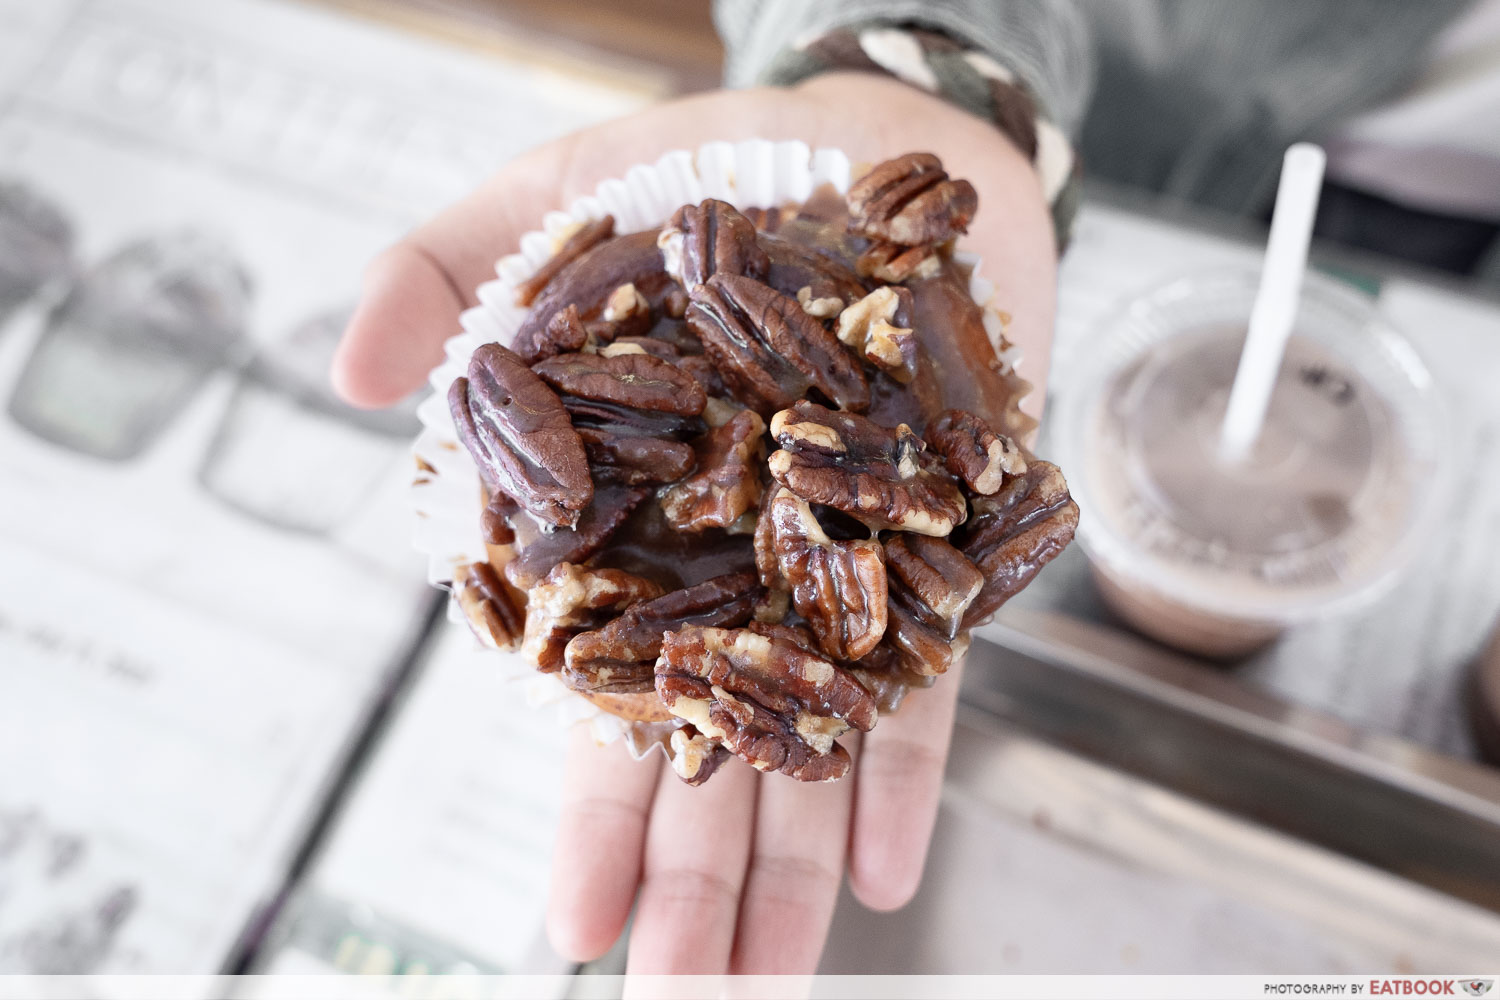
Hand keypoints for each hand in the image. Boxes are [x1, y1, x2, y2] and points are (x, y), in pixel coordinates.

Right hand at [334, 71, 1056, 973]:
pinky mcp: (932, 552)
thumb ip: (438, 273)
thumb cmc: (695, 172)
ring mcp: (834, 576)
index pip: (593, 704)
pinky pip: (923, 680)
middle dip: (690, 889)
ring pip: (809, 749)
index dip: (587, 817)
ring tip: (770, 981)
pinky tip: (884, 868)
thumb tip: (347, 371)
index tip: (572, 922)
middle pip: (705, 759)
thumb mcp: (542, 200)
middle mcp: (725, 577)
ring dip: (788, 872)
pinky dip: (903, 772)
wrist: (868, 148)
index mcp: (623, 532)